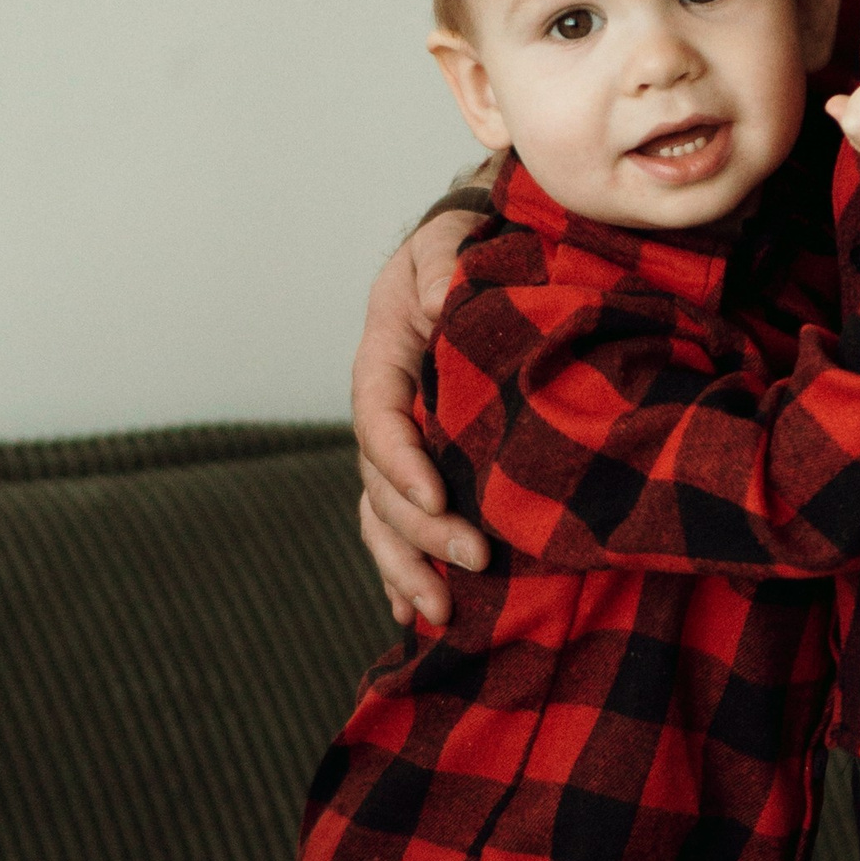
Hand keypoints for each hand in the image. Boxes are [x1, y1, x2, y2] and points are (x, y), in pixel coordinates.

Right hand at [353, 207, 489, 627]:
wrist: (480, 268)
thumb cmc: (464, 253)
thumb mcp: (448, 244)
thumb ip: (442, 266)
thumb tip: (442, 300)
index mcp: (383, 362)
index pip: (380, 418)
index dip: (402, 461)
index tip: (438, 494)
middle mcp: (386, 415)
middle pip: (382, 486)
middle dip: (421, 530)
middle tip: (475, 560)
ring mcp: (403, 451)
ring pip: (385, 519)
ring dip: (408, 569)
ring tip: (441, 613)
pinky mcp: (427, 473)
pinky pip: (401, 528)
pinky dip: (405, 573)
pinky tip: (418, 616)